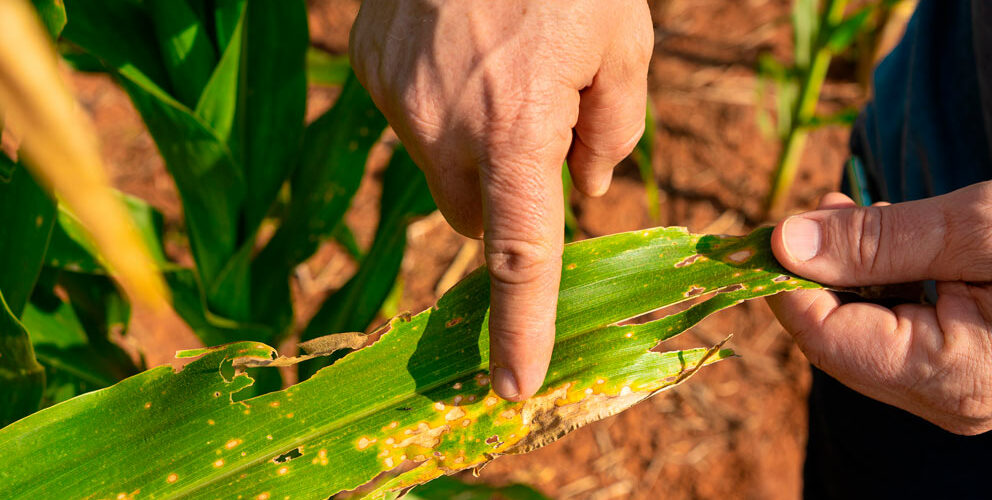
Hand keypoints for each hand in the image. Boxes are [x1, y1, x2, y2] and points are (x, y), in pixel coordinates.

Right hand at [350, 1, 652, 399]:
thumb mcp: (624, 43)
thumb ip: (614, 130)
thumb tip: (586, 185)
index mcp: (514, 127)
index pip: (521, 254)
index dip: (521, 325)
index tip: (512, 383)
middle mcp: (440, 125)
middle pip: (475, 218)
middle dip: (509, 202)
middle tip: (543, 135)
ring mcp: (393, 96)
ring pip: (439, 169)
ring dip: (472, 151)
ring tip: (502, 72)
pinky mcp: (367, 67)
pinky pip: (407, 119)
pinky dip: (439, 109)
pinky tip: (462, 50)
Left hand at [768, 167, 991, 433]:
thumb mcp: (981, 223)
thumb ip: (878, 239)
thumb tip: (785, 244)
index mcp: (954, 376)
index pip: (827, 340)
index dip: (785, 284)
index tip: (768, 227)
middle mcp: (948, 401)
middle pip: (837, 344)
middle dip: (814, 277)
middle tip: (818, 209)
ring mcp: (956, 393)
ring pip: (861, 337)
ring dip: (844, 276)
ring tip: (852, 214)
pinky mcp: (963, 371)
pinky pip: (893, 334)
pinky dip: (877, 286)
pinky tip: (884, 242)